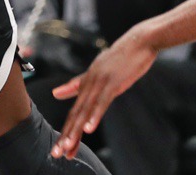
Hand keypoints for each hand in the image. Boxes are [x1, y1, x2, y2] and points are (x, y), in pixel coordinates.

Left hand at [50, 25, 158, 157]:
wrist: (139, 41)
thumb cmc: (120, 58)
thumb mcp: (97, 72)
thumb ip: (76, 84)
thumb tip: (56, 93)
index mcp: (86, 84)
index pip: (74, 112)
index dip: (67, 131)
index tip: (61, 148)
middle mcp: (88, 84)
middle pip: (75, 114)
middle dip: (66, 136)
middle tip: (57, 154)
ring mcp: (99, 84)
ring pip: (85, 111)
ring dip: (76, 131)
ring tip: (68, 147)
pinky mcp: (112, 83)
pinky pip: (102, 103)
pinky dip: (95, 116)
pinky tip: (89, 129)